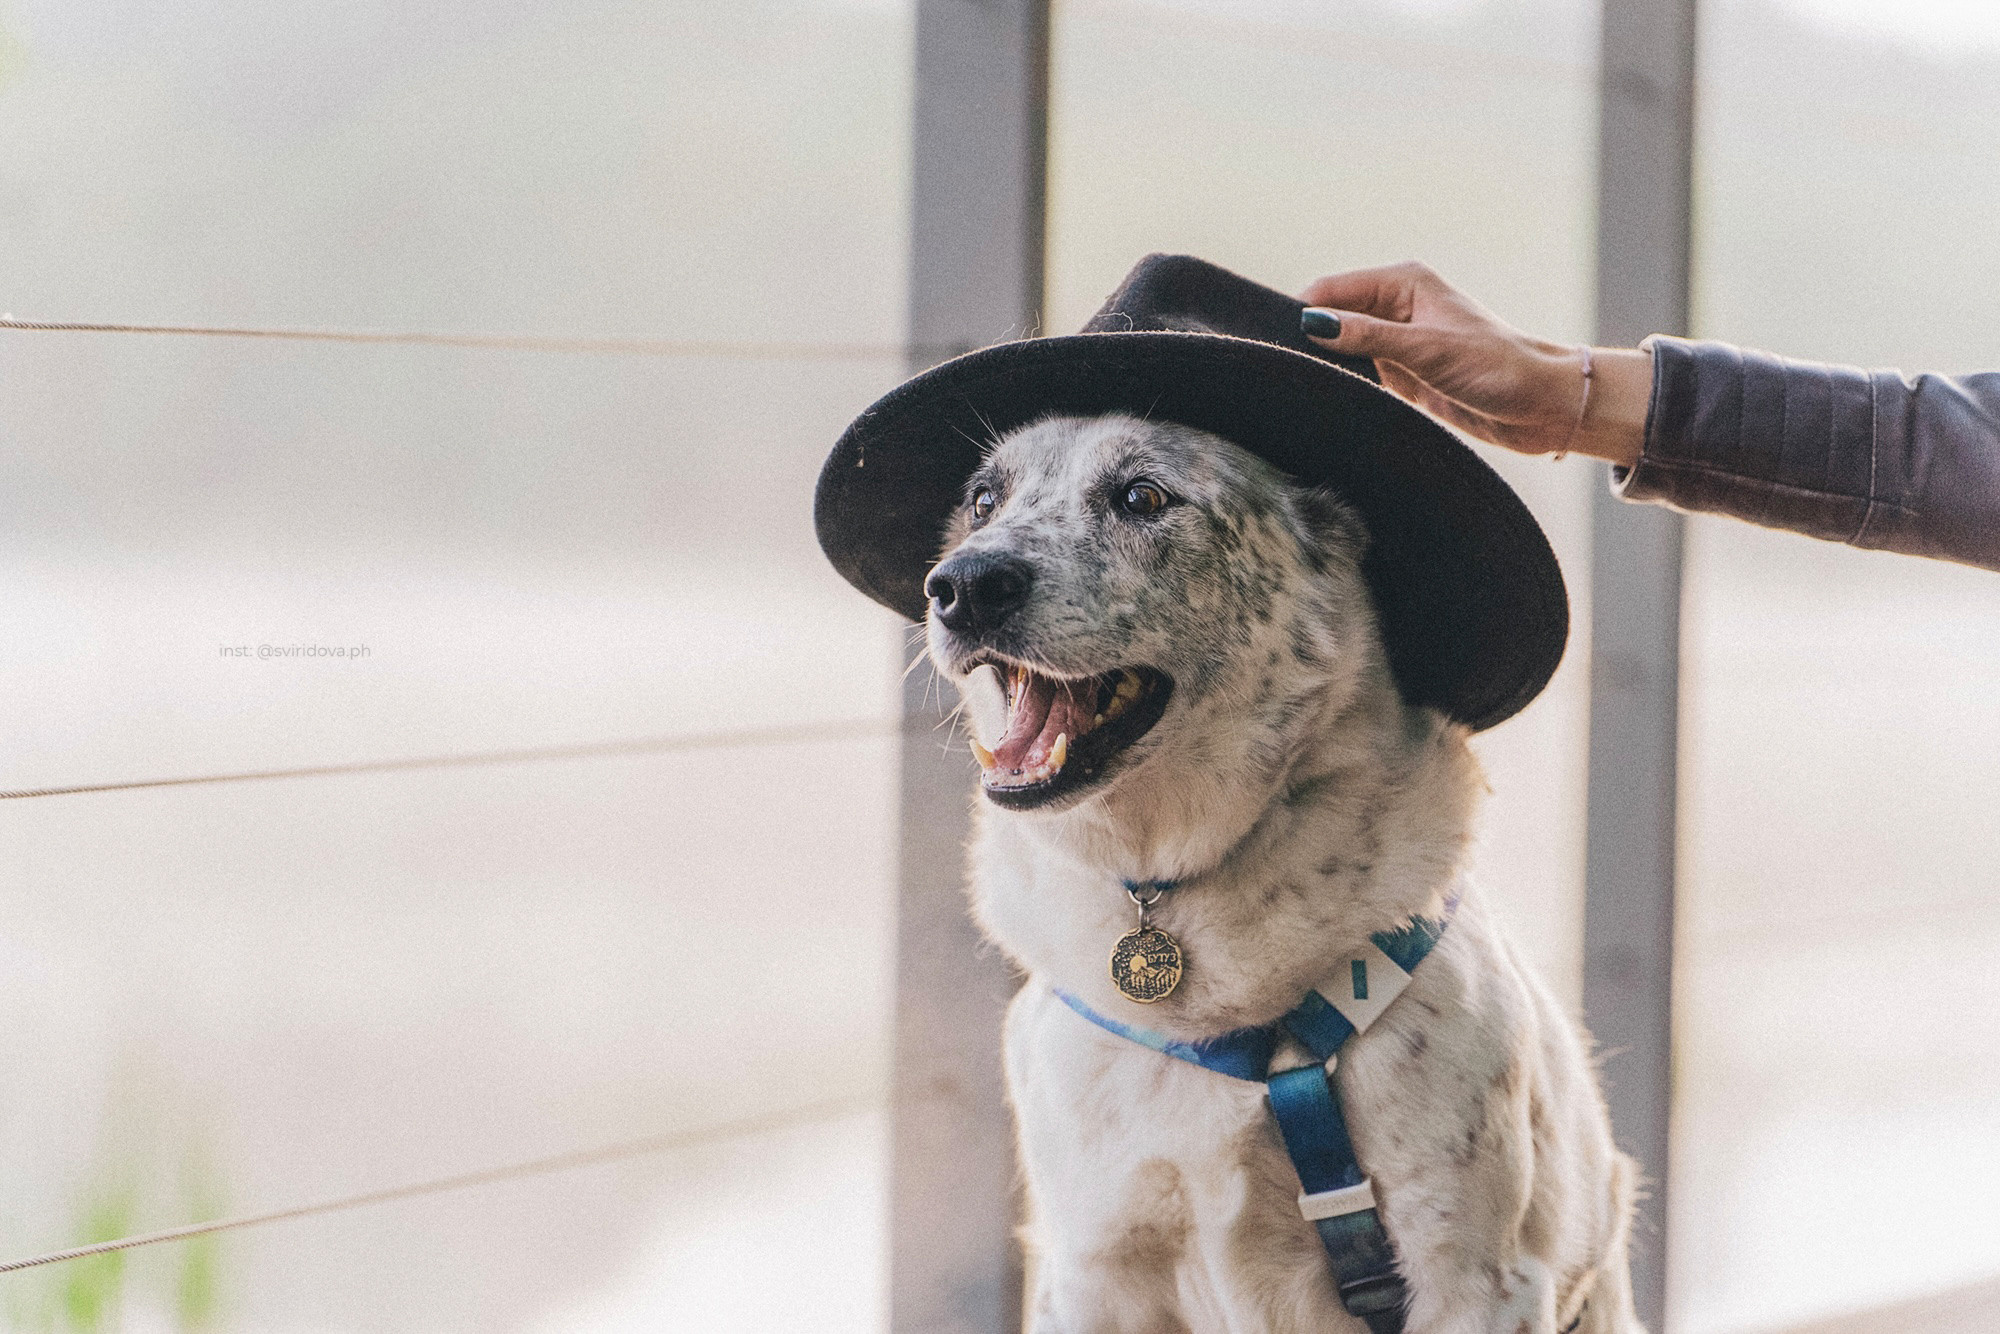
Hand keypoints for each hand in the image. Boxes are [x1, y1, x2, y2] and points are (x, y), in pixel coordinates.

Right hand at [1299, 262, 1648, 467]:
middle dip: (1308, 339)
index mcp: (1403, 283)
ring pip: (1340, 347)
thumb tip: (1312, 325)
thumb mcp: (1427, 350)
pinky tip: (1329, 397)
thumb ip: (1367, 337)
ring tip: (1303, 385)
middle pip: (1330, 317)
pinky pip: (1357, 373)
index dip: (1302, 312)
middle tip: (1283, 368)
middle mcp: (1395, 307)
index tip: (1276, 342)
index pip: (1331, 289)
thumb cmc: (1497, 367)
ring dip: (1326, 364)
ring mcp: (1396, 341)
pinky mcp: (1401, 373)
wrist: (1539, 406)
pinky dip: (1343, 382)